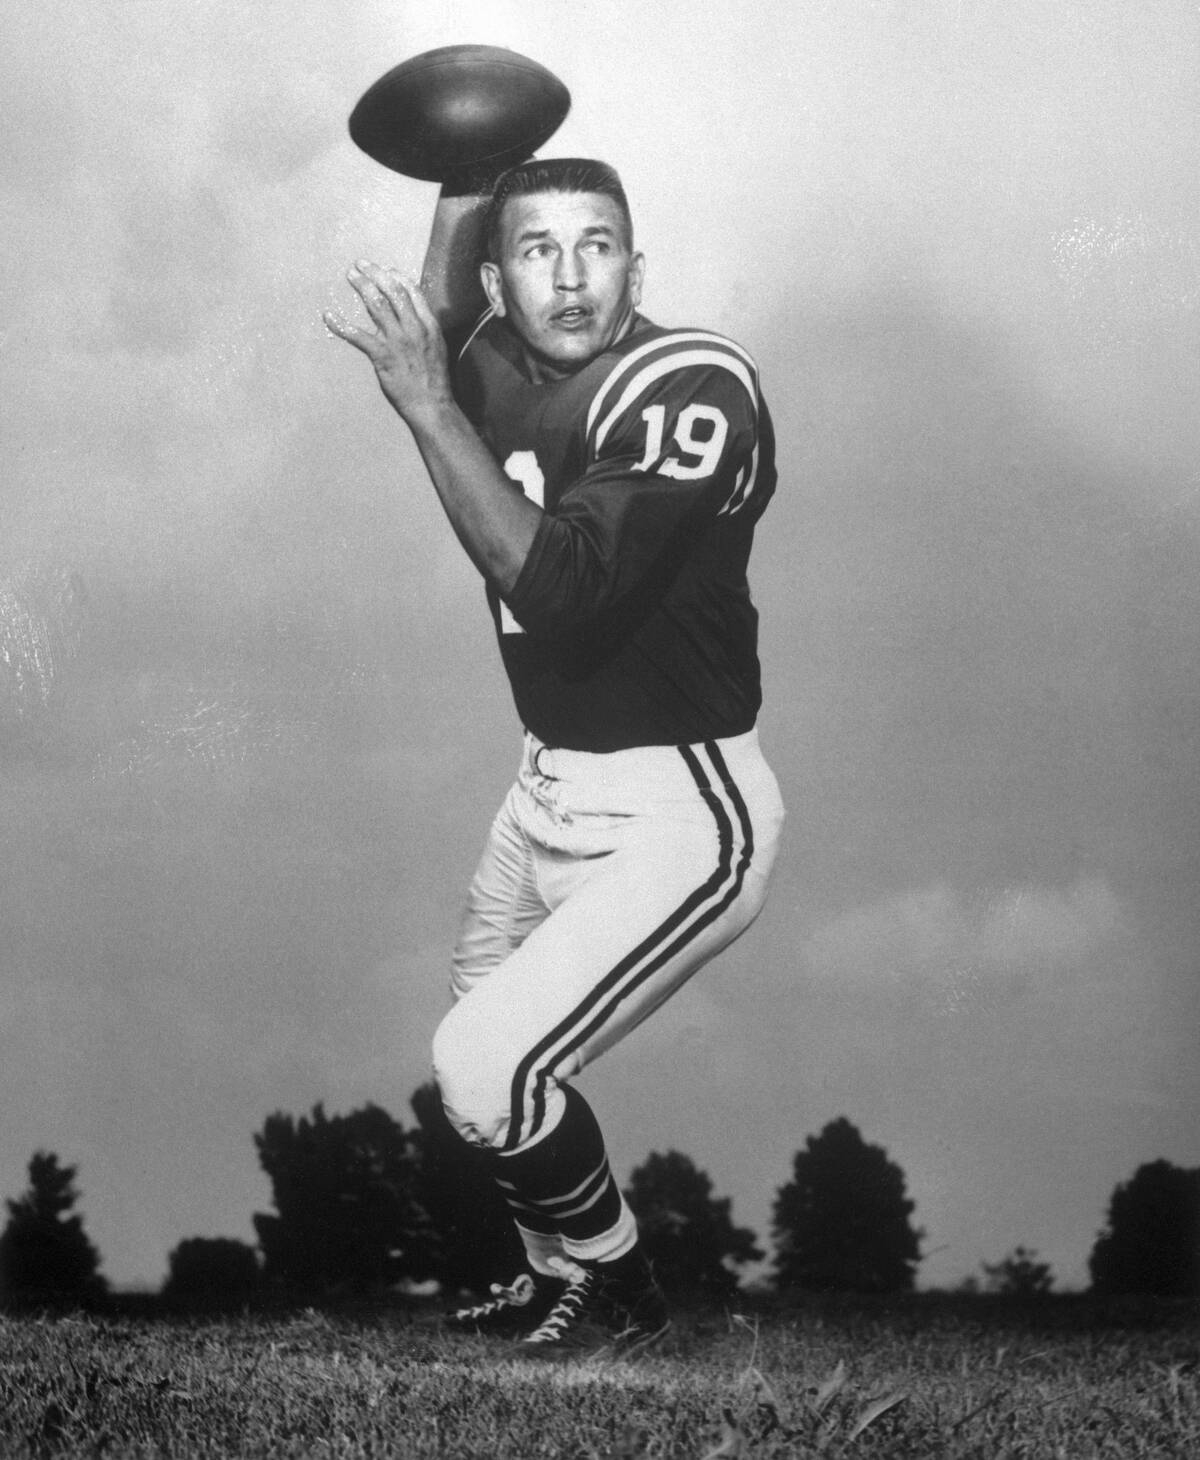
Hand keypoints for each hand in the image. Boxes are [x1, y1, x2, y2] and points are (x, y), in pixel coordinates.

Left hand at [323, 262, 450, 423]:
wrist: (432, 406)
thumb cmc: (434, 380)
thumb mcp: (436, 347)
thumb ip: (423, 329)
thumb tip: (410, 315)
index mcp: (429, 325)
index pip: (412, 291)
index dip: (396, 276)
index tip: (384, 268)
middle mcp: (414, 328)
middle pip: (393, 291)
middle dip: (375, 273)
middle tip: (361, 265)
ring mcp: (398, 341)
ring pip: (377, 305)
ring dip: (362, 286)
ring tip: (351, 275)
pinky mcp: (383, 357)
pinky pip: (358, 336)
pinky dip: (341, 325)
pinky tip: (328, 316)